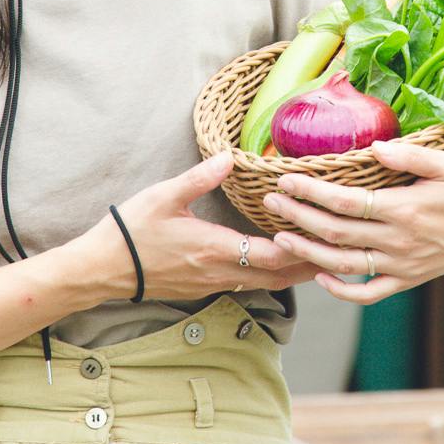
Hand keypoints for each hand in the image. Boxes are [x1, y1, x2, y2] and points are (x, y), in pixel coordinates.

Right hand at [80, 153, 322, 302]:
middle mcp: (219, 271)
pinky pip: (246, 283)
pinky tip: (276, 264)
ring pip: (263, 283)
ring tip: (319, 259)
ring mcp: (211, 283)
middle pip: (277, 276)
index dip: (301, 247)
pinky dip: (268, 275)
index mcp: (214, 248)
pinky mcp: (203, 287)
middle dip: (310, 266)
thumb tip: (229, 157)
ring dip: (291, 272)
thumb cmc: (130, 232)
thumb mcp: (163, 196)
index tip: (325, 236)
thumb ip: (199, 177)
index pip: (272, 255)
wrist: (102, 270)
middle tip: (341, 254)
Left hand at [263, 137, 443, 306]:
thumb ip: (412, 155)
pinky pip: (370, 293)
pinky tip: (322, 277)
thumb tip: (373, 146)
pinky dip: (343, 290)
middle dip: (299, 216)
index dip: (311, 191)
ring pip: (345, 265)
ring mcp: (403, 264)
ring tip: (281, 237)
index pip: (346, 202)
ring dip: (308, 253)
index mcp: (406, 209)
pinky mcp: (409, 279)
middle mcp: (400, 241)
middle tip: (269, 201)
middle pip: (336, 233)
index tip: (286, 178)